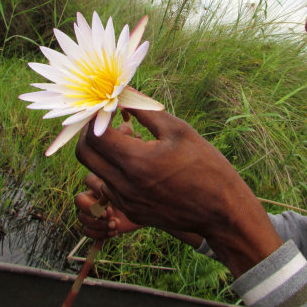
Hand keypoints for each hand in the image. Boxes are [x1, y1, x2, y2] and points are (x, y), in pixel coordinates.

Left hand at [75, 109, 282, 276]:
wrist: (221, 211)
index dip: (96, 116)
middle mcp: (124, 185)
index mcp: (136, 162)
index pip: (95, 134)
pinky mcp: (130, 212)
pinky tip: (135, 162)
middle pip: (84, 154)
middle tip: (106, 120)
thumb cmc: (206, 166)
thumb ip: (145, 111)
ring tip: (125, 141)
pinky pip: (108, 186)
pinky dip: (112, 170)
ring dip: (101, 152)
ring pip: (94, 171)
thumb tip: (124, 94)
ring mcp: (125, 202)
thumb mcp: (178, 131)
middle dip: (90, 133)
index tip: (106, 105)